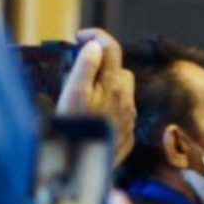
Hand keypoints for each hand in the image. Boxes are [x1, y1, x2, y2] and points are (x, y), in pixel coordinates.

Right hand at [57, 28, 135, 165]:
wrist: (86, 168)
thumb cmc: (75, 128)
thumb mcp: (74, 93)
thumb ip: (86, 67)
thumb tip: (95, 46)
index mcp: (114, 84)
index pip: (111, 48)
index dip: (96, 36)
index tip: (80, 36)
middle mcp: (127, 99)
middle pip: (120, 71)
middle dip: (103, 67)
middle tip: (80, 74)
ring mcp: (129, 119)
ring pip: (123, 94)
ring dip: (108, 90)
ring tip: (85, 99)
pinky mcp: (128, 135)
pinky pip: (121, 114)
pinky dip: (109, 110)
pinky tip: (94, 119)